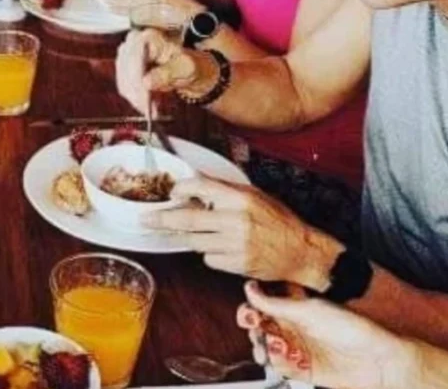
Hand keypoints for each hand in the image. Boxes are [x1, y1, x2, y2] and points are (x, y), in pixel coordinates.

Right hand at [115, 29, 200, 115]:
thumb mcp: (184, 68)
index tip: (143, 98)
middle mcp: (134, 42)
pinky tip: (145, 106)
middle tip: (147, 109)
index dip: (137, 79)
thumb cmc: (187, 65)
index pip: (135, 57)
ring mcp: (127, 54)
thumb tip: (146, 82)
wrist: (186, 69)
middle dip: (135, 91)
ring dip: (135, 97)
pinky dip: (134, 98)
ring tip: (149, 110)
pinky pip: (124, 85)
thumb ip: (167, 73)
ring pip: (123, 79)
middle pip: (126, 69)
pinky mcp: (125, 68)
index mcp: (149, 37)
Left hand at [144, 178, 339, 287]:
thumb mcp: (255, 195)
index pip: (200, 187)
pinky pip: (209, 259)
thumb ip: (225, 190)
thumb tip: (194, 181)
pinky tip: (223, 248)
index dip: (180, 189)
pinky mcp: (237, 265)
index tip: (171, 193)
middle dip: (162, 219)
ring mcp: (236, 245)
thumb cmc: (279, 221)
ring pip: (195, 241)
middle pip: (188, 219)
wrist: (302, 252)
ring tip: (196, 232)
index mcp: (240, 198)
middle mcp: (236, 220)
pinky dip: (209, 253)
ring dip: (190, 237)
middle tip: (145, 220)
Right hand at [237, 282, 408, 388]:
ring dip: (261, 348)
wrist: (378, 361)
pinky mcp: (302, 370)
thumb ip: (277, 305)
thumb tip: (250, 290)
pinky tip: (279, 359)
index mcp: (294, 308)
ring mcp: (297, 349)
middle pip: (260, 328)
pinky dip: (274, 364)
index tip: (248, 312)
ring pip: (266, 348)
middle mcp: (293, 328)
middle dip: (253, 329)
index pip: (262, 306)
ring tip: (268, 347)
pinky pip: (279, 367)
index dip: (251, 308)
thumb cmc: (352, 329)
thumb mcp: (310, 311)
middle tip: (256, 330)